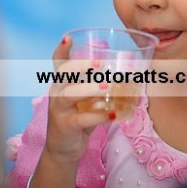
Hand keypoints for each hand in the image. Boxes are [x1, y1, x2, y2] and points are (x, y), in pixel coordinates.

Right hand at [43, 36, 111, 163]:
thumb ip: (99, 88)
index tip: (68, 38)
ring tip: (109, 86)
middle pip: (64, 73)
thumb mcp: (85, 101)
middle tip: (101, 64)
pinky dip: (99, 116)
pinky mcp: (66, 126)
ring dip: (91, 88)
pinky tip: (113, 114)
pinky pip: (82, 119)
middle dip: (81, 66)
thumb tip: (129, 76)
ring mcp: (59, 110)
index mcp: (62, 83)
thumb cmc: (78, 119)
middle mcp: (57, 93)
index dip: (61, 50)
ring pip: (71, 94)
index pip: (58, 63)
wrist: (63, 150)